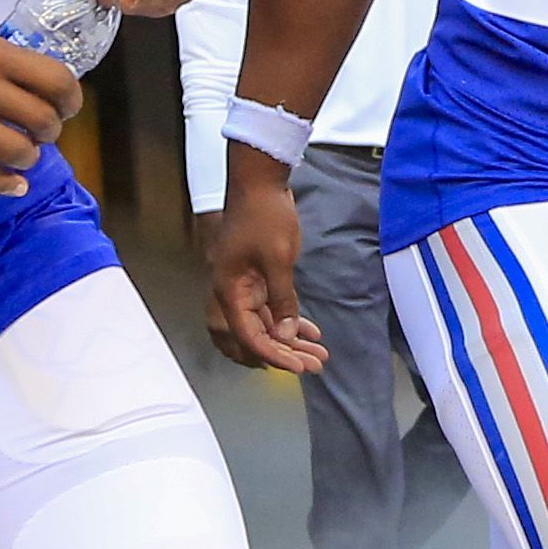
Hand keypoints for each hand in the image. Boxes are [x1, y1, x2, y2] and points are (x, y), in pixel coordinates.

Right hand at [0, 4, 79, 191]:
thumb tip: (25, 54)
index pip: (54, 79)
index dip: (69, 99)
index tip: (67, 106)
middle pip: (41, 119)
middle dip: (50, 130)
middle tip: (42, 132)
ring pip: (16, 151)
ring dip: (28, 157)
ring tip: (22, 154)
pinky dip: (3, 183)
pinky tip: (12, 185)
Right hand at [200, 152, 327, 375]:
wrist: (260, 181)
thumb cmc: (264, 215)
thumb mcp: (278, 259)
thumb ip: (282, 299)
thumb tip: (285, 334)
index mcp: (229, 290)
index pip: (249, 336)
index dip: (274, 355)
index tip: (299, 368)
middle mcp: (232, 292)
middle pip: (257, 335)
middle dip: (286, 352)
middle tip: (315, 365)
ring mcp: (244, 286)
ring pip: (266, 323)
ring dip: (291, 339)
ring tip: (318, 352)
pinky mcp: (256, 277)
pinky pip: (271, 307)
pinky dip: (289, 319)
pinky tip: (310, 331)